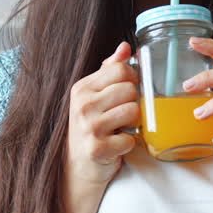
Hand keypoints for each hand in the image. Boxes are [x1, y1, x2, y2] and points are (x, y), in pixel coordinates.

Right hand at [67, 42, 139, 188]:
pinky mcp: (97, 148)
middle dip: (133, 102)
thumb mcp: (95, 95)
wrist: (78, 165)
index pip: (121, 69)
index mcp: (82, 88)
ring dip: (134, 123)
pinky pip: (130, 138)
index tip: (127, 90)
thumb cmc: (91, 125)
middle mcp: (82, 105)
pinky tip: (117, 144)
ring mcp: (89, 127)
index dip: (132, 79)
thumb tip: (125, 47)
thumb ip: (110, 70)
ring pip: (134, 111)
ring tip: (121, 128)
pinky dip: (129, 143)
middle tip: (122, 114)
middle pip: (130, 89)